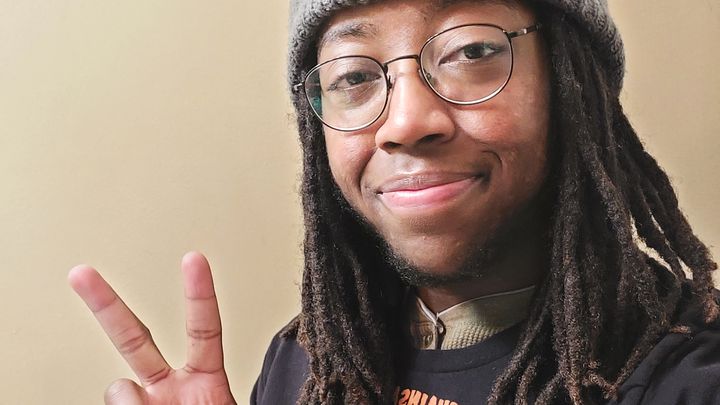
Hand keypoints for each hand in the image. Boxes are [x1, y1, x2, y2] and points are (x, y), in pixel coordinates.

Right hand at [68, 252, 235, 404]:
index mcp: (206, 381)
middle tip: (81, 273)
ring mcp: (149, 404)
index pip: (203, 329)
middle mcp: (173, 389)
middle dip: (107, 305)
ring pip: (120, 387)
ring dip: (133, 403)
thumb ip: (179, 394)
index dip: (199, 294)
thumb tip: (125, 386)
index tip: (194, 258)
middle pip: (135, 338)